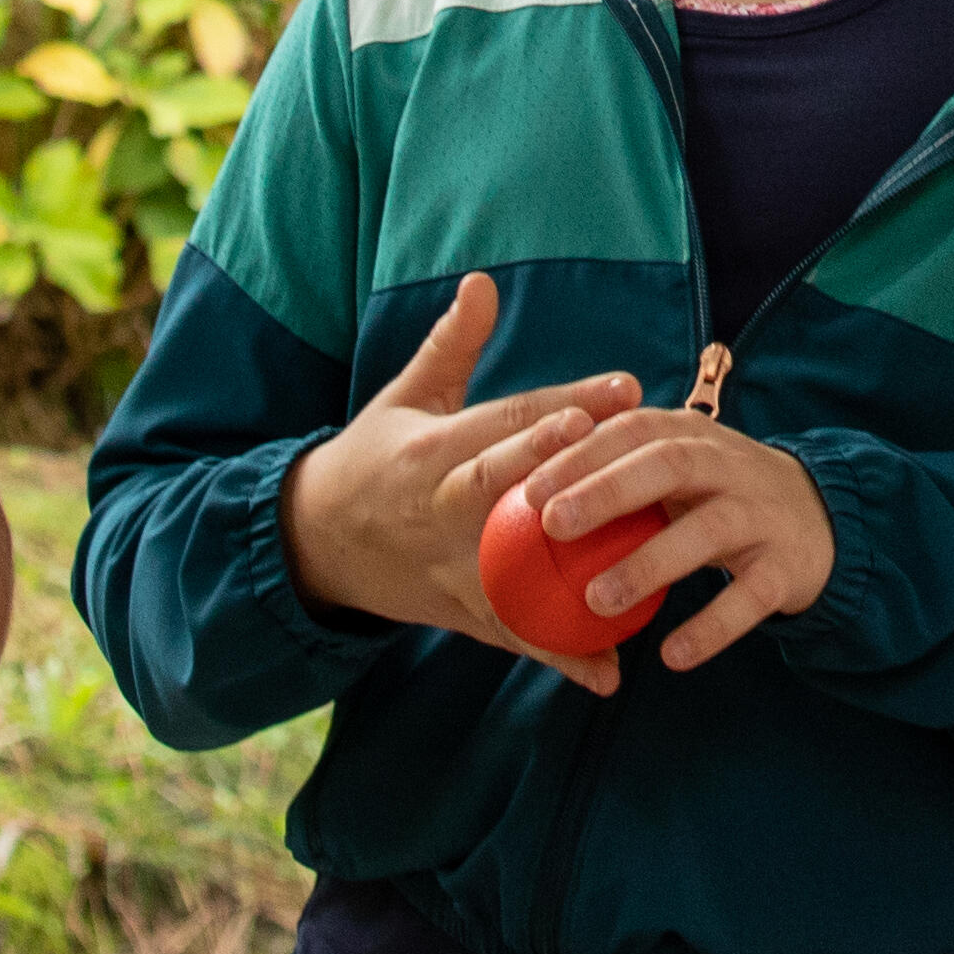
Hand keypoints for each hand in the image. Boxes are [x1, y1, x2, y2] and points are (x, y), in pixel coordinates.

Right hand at [281, 272, 633, 652]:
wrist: (316, 542)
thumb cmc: (373, 457)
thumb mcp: (405, 397)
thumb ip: (451, 344)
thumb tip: (483, 283)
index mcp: (431, 450)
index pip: (505, 420)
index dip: (561, 403)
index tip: (623, 386)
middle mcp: (439, 510)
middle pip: (503, 488)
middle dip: (559, 469)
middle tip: (620, 449)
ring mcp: (450, 567)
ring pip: (513, 571)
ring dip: (570, 578)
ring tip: (637, 574)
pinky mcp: (460, 612)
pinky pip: (513, 635)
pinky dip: (559, 655)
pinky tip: (611, 671)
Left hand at [511, 408, 835, 683]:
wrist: (822, 519)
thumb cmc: (719, 495)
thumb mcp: (676, 472)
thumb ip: (617, 475)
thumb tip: (522, 500)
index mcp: (689, 437)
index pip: (630, 431)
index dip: (579, 454)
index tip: (527, 489)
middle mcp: (727, 466)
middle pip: (666, 465)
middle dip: (607, 491)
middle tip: (552, 525)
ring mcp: (760, 515)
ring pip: (706, 531)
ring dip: (650, 563)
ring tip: (597, 600)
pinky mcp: (786, 567)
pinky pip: (749, 598)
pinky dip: (712, 626)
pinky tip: (671, 655)